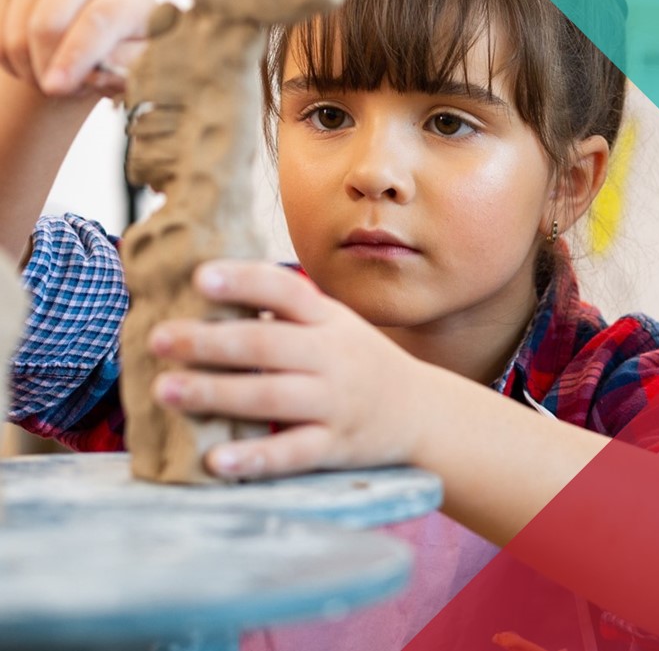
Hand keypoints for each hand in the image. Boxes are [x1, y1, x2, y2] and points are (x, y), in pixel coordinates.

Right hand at [0, 0, 153, 97]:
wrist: (95, 34)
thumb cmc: (124, 52)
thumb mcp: (139, 64)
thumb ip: (126, 68)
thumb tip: (99, 71)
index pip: (97, 22)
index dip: (75, 58)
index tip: (58, 87)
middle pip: (48, 24)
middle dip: (47, 68)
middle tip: (60, 91)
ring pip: (18, 32)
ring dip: (30, 70)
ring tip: (54, 79)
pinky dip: (9, 60)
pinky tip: (34, 64)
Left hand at [149, 262, 428, 479]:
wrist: (419, 410)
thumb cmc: (359, 361)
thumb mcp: (335, 324)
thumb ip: (288, 311)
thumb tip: (214, 289)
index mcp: (329, 321)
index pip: (286, 291)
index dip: (245, 282)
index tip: (200, 278)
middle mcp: (333, 357)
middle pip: (268, 344)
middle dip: (210, 341)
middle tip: (160, 339)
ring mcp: (336, 403)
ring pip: (272, 397)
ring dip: (216, 392)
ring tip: (166, 390)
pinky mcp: (336, 446)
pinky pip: (292, 453)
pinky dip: (254, 457)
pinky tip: (215, 460)